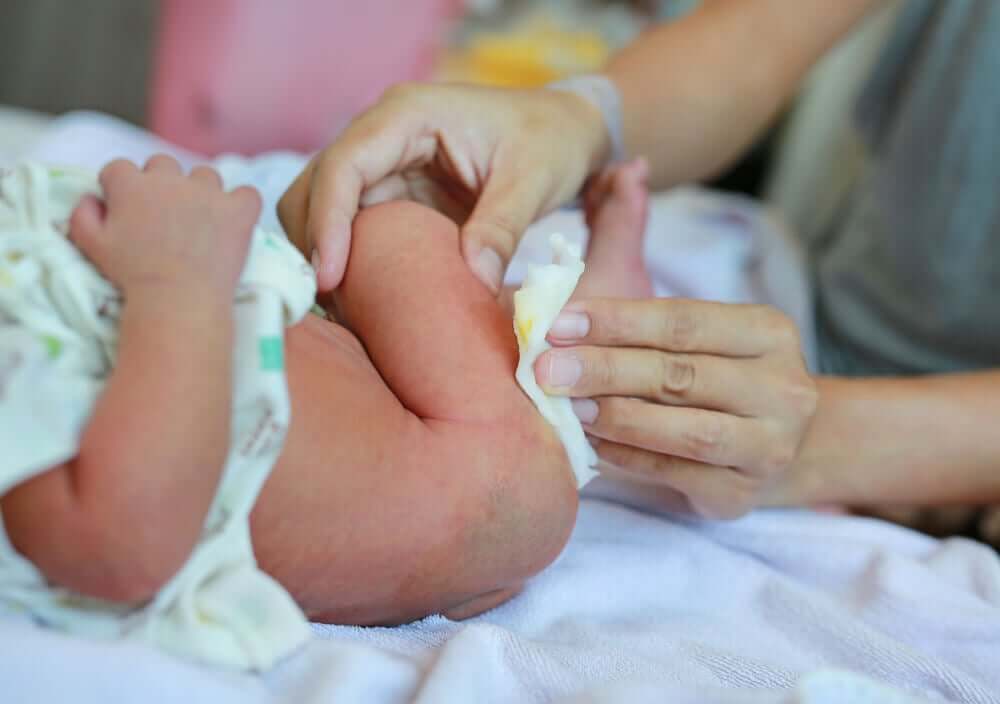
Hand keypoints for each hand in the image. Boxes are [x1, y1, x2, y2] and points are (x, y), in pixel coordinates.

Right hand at [69, 155, 261, 299]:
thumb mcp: (91, 246)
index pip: (120, 168)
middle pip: (163, 165)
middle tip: (164, 219)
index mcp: (131, 184)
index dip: (120, 188)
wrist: (178, 300)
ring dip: (201, 192)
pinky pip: (247, 193)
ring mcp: (208, 192)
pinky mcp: (239, 210)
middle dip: (160, 185)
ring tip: (199, 224)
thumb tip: (92, 197)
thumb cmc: (131, 276)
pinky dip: (242, 205)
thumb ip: (82, 214)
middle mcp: (170, 179)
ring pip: (205, 176)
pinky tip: (234, 223)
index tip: (127, 211)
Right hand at [278, 82, 608, 292]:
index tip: (328, 277)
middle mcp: (381, 135)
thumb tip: (475, 280)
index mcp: (408, 115)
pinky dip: (347, 263)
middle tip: (329, 306)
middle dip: (313, 245)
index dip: (327, 222)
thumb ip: (503, 227)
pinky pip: (351, 229)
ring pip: (321, 210)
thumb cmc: (550, 141)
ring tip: (340, 310)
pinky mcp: (391, 195)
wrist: (563, 130)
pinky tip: (359, 300)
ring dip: (322, 256)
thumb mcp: (534, 181)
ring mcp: (382, 166)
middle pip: (314, 187)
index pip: (344, 165)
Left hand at [535, 298, 817, 517]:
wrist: (775, 441)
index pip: (683, 321)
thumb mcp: (702, 336)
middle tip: (548, 370)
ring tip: (569, 408)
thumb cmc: (717, 376)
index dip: (617, 321)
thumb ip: (643, 324)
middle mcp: (782, 389)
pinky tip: (590, 443)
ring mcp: (768, 446)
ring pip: (686, 431)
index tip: (559, 324)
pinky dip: (626, 456)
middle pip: (681, 375)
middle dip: (606, 370)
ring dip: (618, 417)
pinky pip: (674, 473)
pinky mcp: (741, 493)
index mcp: (769, 333)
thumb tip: (561, 323)